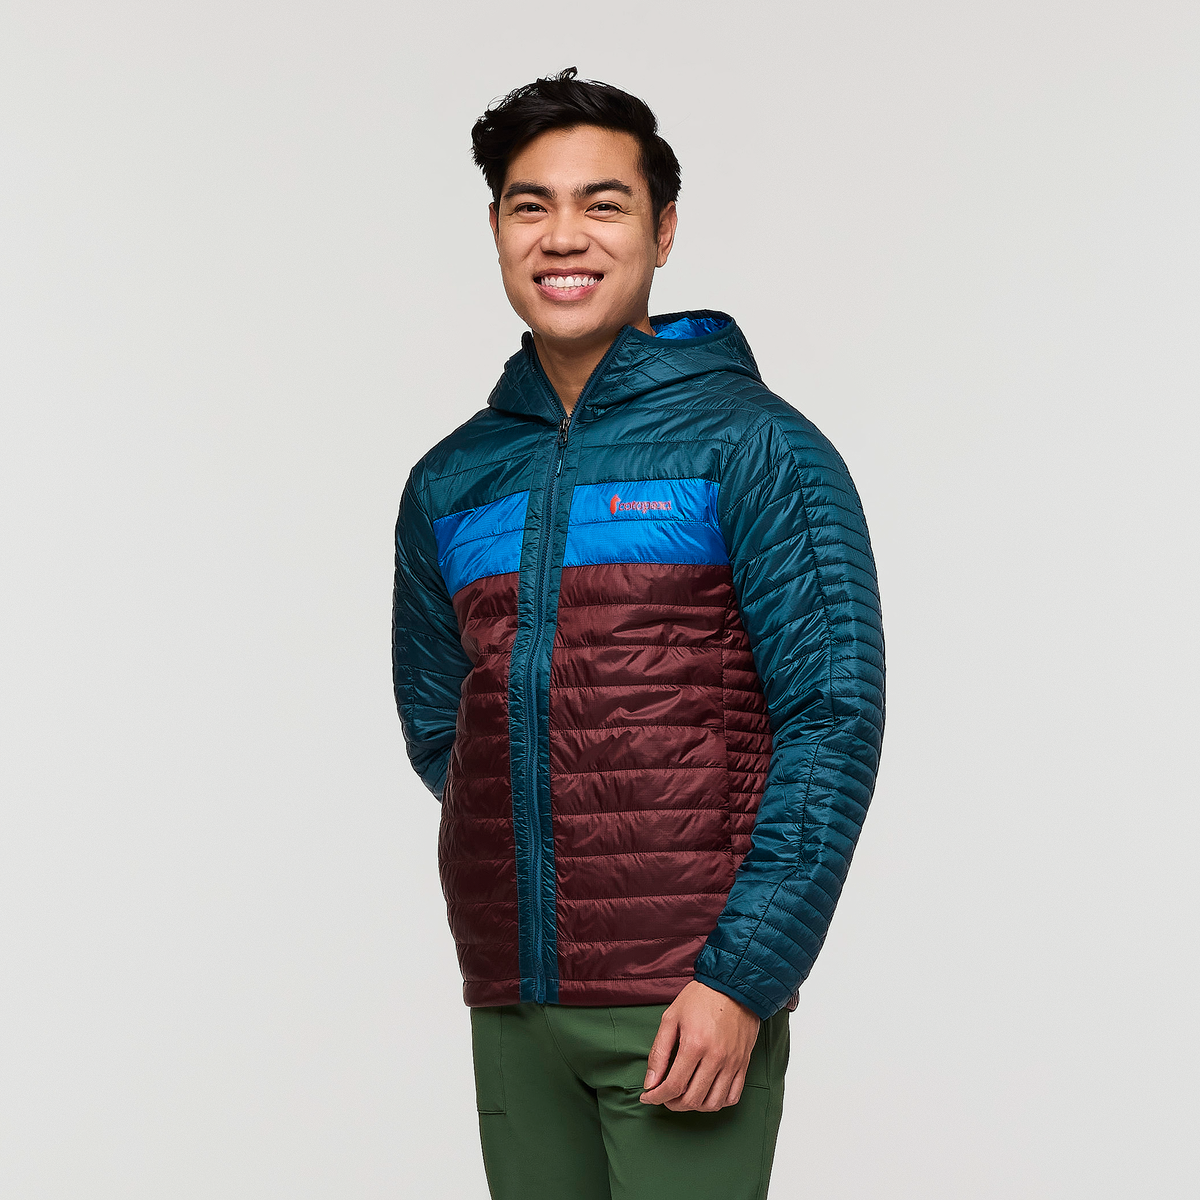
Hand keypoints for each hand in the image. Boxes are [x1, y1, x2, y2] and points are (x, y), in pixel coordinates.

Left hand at [639, 980, 760, 1111]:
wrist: (733, 985)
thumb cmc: (699, 998)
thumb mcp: (671, 1018)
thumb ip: (659, 1051)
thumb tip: (650, 1081)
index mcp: (694, 1045)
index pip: (674, 1086)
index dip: (657, 1096)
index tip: (647, 1096)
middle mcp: (715, 1058)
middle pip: (692, 1099)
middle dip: (672, 1103)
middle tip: (664, 1096)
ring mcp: (732, 1063)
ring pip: (713, 1103)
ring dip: (694, 1106)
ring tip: (683, 1096)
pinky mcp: (743, 1064)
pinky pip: (733, 1096)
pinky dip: (718, 1102)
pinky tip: (706, 1093)